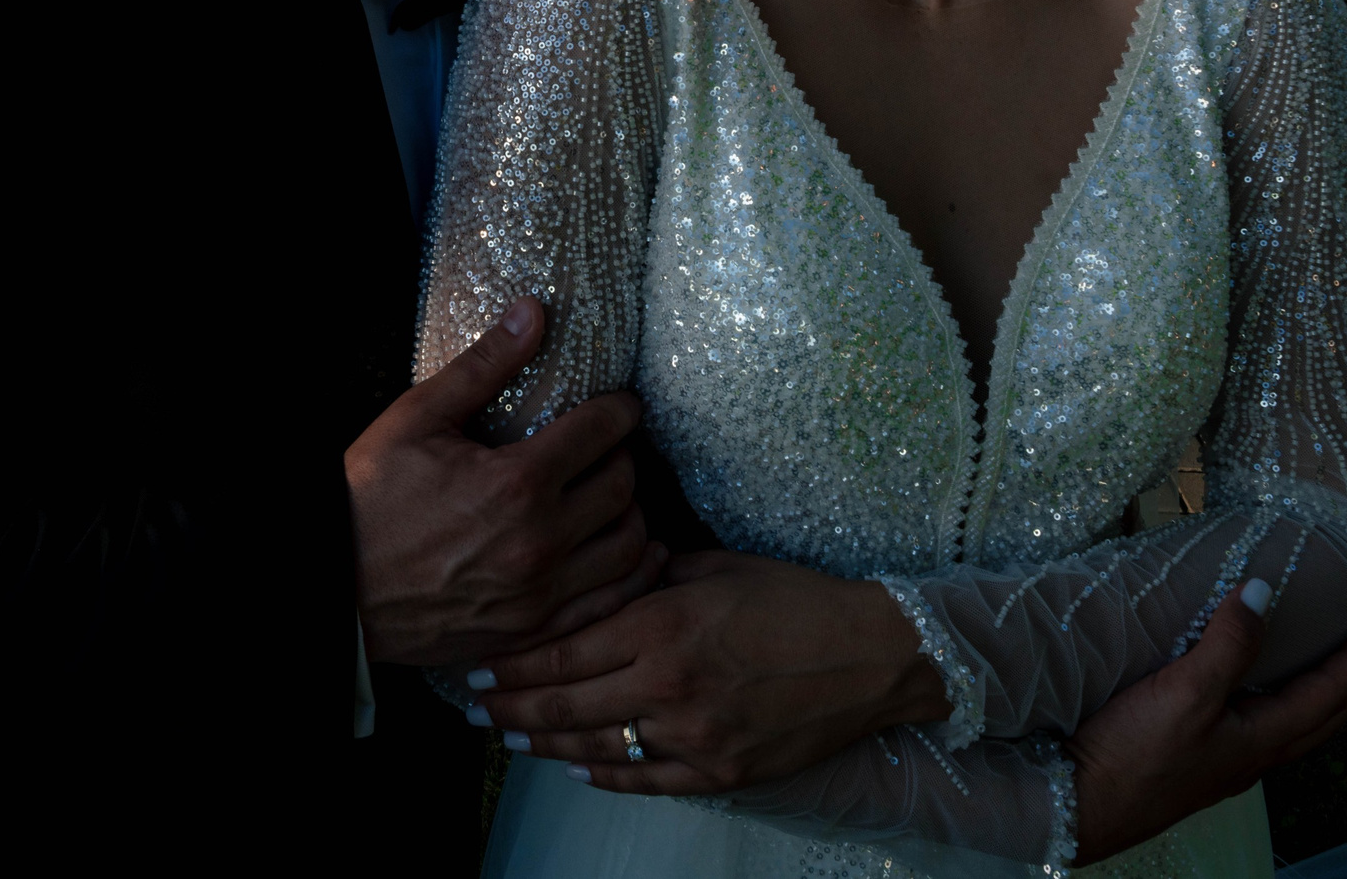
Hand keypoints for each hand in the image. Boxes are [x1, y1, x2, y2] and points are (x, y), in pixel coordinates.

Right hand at [349, 298, 664, 666]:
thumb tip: (533, 311)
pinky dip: (631, 573)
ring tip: (613, 496)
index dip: (620, 410)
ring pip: (629, 546)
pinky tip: (628, 553)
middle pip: (623, 487)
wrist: (333, 589)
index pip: (601, 432)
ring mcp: (540, 593)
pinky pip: (611, 601)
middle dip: (623, 457)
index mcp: (516, 481)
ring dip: (631, 514)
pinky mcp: (532, 630)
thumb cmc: (368, 499)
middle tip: (608, 448)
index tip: (621, 406)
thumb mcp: (417, 418)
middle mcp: (540, 540)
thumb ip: (483, 365)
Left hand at [467, 549, 948, 792]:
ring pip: (595, 745)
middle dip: (511, 707)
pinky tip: (574, 765)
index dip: (514, 662)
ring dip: (543, 743)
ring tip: (509, 739)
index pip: (565, 649)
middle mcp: (668, 684)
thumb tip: (606, 574)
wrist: (872, 656)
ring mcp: (693, 736)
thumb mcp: (716, 567)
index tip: (479, 665)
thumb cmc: (795, 599)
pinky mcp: (719, 773)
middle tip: (475, 709)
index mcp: (663, 625)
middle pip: (565, 702)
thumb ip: (653, 576)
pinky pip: (643, 779)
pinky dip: (602, 774)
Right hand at [1068, 580, 1346, 864]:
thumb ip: (1228, 644)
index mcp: (1260, 740)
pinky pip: (1257, 734)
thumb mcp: (1185, 692)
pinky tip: (1253, 704)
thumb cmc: (1137, 755)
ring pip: (1290, 732)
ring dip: (1318, 705)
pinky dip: (1277, 712)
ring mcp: (1222, 765)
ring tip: (1328, 682)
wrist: (1081, 805)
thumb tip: (1262, 590)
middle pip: (1319, 723)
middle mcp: (1250, 757)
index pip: (1324, 696)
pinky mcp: (1194, 764)